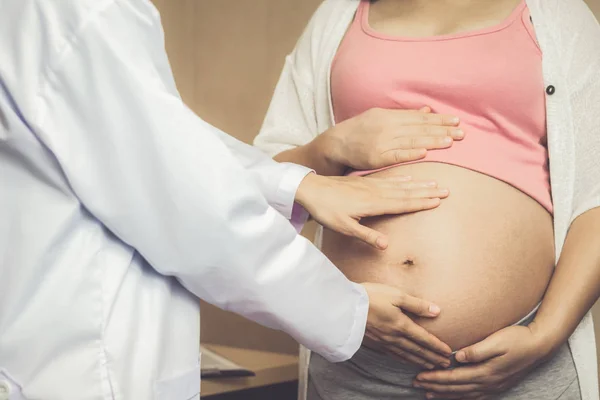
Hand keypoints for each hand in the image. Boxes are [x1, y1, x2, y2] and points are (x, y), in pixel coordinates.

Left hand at [295, 173, 448, 248]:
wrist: (310, 189)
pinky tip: (409, 178)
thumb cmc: (325, 210)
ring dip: (418, 184)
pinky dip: (402, 179)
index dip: (421, 202)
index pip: (402, 203)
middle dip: (427, 192)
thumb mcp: (343, 228)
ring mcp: (370, 185)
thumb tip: (386, 246)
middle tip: (446, 190)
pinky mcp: (364, 182)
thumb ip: (365, 236)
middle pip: (406, 192)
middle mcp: (375, 192)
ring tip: (435, 182)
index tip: (439, 200)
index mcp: (372, 204)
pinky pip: (389, 180)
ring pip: (400, 185)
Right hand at [318, 107, 462, 171]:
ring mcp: (381, 142)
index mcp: (389, 115)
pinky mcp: (376, 157)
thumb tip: (427, 110)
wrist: (335, 143)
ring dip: (432, 140)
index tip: (456, 121)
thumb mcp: (380, 116)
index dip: (438, 120)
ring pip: (411, 140)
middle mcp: (386, 126)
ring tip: (450, 142)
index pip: (419, 117)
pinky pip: (396, 155)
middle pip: (419, 128)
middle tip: (462, 133)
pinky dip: (410, 153)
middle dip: (441, 130)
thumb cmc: (359, 131)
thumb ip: (404, 115)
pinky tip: (425, 152)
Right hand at [361, 283, 452, 368]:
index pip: (424, 339)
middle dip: (432, 357)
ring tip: (431, 366)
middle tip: (445, 364)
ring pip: (406, 355)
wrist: (344, 306)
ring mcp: (384, 341)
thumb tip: (436, 311)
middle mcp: (394, 336)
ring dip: (420, 361)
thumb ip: (417, 304)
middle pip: (417, 350)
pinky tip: (406, 360)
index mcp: (402, 324)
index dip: (437, 346)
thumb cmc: (371, 296)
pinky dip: (403, 359)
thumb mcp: (396, 295)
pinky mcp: (375, 342)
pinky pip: (393, 355)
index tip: (448, 353)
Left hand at [413, 323, 552, 398]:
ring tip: (429, 394)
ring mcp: (494, 386)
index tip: (419, 376)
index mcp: (485, 371)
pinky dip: (461, 397)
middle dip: (435, 386)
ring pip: (464, 394)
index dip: (435, 377)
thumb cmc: (517, 338)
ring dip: (445, 394)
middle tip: (417, 384)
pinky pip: (476, 396)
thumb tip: (458, 356)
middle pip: (456, 388)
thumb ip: (477, 350)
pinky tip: (454, 397)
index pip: (454, 377)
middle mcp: (488, 382)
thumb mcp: (497, 340)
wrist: (539, 345)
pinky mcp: (498, 385)